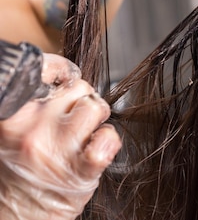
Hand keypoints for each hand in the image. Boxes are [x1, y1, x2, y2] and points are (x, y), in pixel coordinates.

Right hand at [0, 54, 120, 219]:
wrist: (17, 214)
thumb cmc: (21, 167)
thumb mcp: (15, 129)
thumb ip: (36, 103)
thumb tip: (66, 75)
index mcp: (12, 116)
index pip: (42, 71)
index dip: (60, 68)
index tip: (66, 74)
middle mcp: (33, 129)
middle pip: (78, 87)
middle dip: (83, 98)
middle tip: (76, 117)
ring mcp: (57, 149)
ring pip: (95, 107)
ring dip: (98, 117)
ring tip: (87, 133)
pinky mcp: (79, 170)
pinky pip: (107, 140)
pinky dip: (109, 140)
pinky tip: (99, 146)